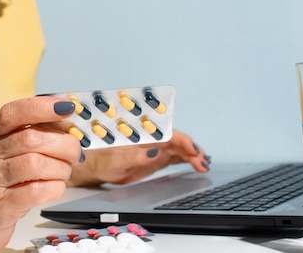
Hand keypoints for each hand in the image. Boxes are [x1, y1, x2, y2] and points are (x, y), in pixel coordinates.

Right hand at [0, 96, 81, 251]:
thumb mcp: (12, 154)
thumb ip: (37, 137)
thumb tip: (68, 125)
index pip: (13, 113)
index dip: (42, 107)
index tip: (67, 107)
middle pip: (31, 138)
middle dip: (64, 144)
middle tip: (75, 154)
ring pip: (36, 164)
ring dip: (61, 168)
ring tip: (64, 173)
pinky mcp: (0, 207)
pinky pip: (36, 192)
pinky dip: (55, 188)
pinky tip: (55, 188)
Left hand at [67, 129, 209, 186]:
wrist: (98, 167)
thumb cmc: (104, 160)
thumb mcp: (117, 160)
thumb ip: (135, 156)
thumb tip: (152, 151)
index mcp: (145, 136)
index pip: (170, 136)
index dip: (184, 142)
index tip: (194, 151)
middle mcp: (153, 140)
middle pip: (178, 142)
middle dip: (193, 151)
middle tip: (203, 164)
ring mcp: (156, 148)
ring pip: (180, 149)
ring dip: (193, 156)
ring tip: (204, 166)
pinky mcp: (157, 157)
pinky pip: (176, 156)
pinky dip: (188, 159)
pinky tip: (197, 165)